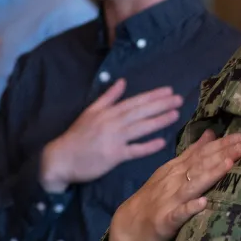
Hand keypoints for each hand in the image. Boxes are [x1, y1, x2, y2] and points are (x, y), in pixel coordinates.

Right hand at [39, 79, 183, 192]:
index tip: (169, 91)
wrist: (61, 157)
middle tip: (180, 100)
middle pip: (141, 112)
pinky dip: (147, 146)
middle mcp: (112, 123)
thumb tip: (122, 82)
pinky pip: (134, 150)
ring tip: (175, 115)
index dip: (153, 96)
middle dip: (161, 105)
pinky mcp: (113, 156)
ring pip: (140, 128)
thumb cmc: (77, 135)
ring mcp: (113, 139)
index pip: (134, 101)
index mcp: (108, 112)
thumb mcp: (90, 111)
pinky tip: (161, 142)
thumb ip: (108, 97)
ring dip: (158, 121)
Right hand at [107, 131, 240, 240]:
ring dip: (210, 175)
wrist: (125, 227)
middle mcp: (173, 182)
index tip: (240, 136)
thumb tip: (211, 134)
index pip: (200, 154)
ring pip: (192, 185)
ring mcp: (169, 201)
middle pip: (200, 165)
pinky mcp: (165, 221)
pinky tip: (203, 203)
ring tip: (228, 165)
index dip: (220, 145)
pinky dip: (190, 208)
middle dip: (221, 154)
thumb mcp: (170, 172)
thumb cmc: (153, 199)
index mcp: (175, 169)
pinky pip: (179, 214)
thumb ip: (191, 154)